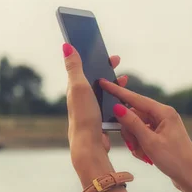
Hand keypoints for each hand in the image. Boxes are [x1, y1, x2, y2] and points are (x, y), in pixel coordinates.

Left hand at [62, 44, 127, 183]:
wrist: (90, 146)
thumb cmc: (84, 116)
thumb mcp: (79, 87)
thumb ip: (74, 67)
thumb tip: (66, 46)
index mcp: (74, 89)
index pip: (82, 67)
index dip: (92, 56)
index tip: (102, 49)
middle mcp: (81, 99)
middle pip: (94, 78)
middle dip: (105, 68)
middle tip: (117, 61)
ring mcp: (90, 109)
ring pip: (103, 92)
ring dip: (113, 83)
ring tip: (124, 80)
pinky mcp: (99, 120)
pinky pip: (109, 104)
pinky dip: (117, 98)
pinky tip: (124, 100)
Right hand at [100, 79, 191, 191]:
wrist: (191, 178)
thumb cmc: (175, 160)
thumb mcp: (150, 142)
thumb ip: (133, 124)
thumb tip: (118, 108)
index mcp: (164, 112)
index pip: (136, 98)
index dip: (118, 91)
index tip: (104, 83)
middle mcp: (164, 116)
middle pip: (134, 115)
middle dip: (130, 131)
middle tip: (133, 145)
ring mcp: (162, 126)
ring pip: (137, 127)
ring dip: (135, 141)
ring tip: (143, 154)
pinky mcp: (161, 136)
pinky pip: (143, 135)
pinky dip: (140, 146)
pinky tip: (146, 157)